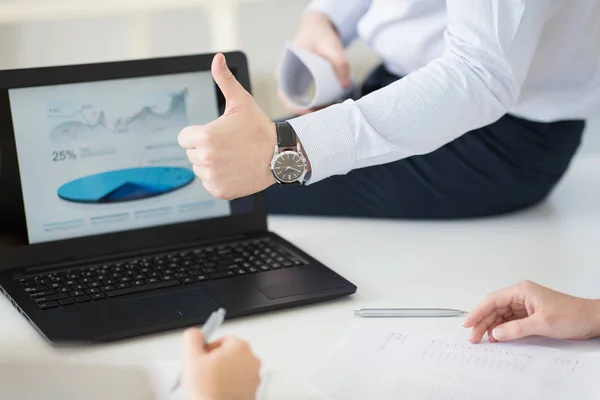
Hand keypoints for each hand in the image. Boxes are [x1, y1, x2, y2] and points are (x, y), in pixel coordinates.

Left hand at [178, 53, 276, 199]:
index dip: (198, 134)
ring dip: (211, 165)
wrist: (279, 156)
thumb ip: (224, 80)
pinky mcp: (219, 191)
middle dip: (205, 149)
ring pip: (200, 170)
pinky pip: (209, 184)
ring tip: (233, 158)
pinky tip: (235, 170)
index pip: (184, 138)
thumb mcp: (241, 102)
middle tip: (229, 146)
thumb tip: (217, 57)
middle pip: (191, 154)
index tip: (217, 134)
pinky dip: (219, 179)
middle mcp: (205, 158)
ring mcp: (212, 177)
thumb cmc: (259, 128)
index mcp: (204, 136)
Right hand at [183, 328, 260, 399]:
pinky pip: (239, 383)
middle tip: (202, 373)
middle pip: (229, 354)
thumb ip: (193, 338)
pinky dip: (229, 386)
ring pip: (234, 369)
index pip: (222, 339)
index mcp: (240, 347)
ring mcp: (254, 376)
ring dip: (221, 374)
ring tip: (208, 385)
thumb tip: (195, 333)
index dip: (207, 350)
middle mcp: (251, 360)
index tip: (201, 359)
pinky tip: (216, 392)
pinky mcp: (253, 391)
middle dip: (214, 362)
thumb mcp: (192, 358)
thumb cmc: (210, 392)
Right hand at [277, 11, 350, 114]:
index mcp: (285, 69)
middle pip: (293, 102)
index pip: (285, 95)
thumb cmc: (319, 34)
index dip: (297, 108)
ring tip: (330, 110)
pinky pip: (305, 98)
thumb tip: (345, 85)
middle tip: (327, 114)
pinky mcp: (301, 83)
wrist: (317, 26)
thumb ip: (340, 63)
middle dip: (309, 112)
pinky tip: (329, 105)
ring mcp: (292, 81)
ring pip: (300, 102)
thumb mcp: (330, 45)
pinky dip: (316, 104)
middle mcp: (285, 77)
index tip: (312, 112)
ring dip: (314, 109)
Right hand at [464, 280, 599, 342]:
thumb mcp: (542, 324)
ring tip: (481, 338)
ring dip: (490, 326)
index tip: (468, 323)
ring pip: (500, 314)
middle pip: (494, 307)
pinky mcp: (529, 314)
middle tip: (473, 336)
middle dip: (482, 321)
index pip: (493, 300)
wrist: (591, 320)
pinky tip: (496, 336)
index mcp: (522, 291)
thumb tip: (496, 333)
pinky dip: (501, 328)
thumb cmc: (572, 315)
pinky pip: (509, 320)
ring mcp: (524, 304)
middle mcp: (521, 295)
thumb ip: (516, 328)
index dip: (478, 312)